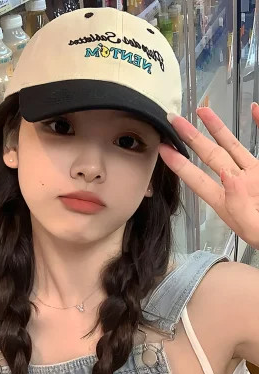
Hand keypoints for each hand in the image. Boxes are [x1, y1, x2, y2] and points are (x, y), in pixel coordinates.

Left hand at [159, 106, 258, 249]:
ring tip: (202, 111)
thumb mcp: (253, 227)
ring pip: (232, 146)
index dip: (178, 164)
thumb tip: (226, 175)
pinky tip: (253, 108)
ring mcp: (254, 174)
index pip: (196, 179)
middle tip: (173, 119)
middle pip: (210, 156)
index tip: (162, 148)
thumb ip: (237, 202)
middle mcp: (236, 183)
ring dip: (217, 128)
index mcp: (225, 201)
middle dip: (191, 138)